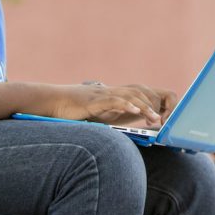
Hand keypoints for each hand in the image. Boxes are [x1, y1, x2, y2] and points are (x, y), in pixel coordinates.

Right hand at [49, 83, 176, 127]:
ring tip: (155, 118)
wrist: (51, 102)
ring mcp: (102, 94)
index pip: (139, 92)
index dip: (153, 101)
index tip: (161, 116)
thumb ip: (111, 115)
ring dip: (145, 107)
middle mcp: (110, 91)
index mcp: (113, 95)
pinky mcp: (93, 101)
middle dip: (154, 103)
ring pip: (130, 95)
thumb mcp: (97, 114)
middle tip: (163, 119)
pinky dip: (125, 105)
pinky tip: (134, 112)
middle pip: (139, 90)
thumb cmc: (72, 110)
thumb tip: (127, 123)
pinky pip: (112, 100)